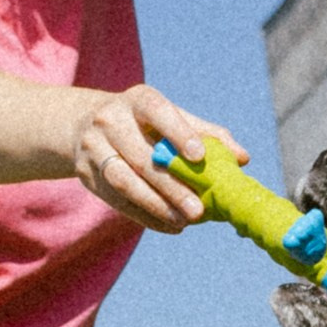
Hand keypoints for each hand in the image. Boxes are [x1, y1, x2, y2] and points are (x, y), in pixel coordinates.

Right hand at [71, 85, 247, 232]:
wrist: (84, 125)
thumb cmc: (144, 122)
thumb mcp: (170, 117)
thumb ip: (206, 134)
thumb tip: (243, 158)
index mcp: (137, 100)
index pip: (157, 111)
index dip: (178, 132)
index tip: (199, 155)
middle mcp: (110, 120)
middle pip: (141, 157)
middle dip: (171, 186)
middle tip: (199, 210)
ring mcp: (94, 148)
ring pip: (124, 181)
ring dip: (156, 205)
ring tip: (184, 222)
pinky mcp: (87, 175)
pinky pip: (117, 200)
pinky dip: (145, 216)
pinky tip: (170, 226)